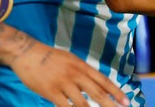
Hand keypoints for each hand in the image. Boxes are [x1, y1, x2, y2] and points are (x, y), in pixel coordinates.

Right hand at [10, 41, 127, 105]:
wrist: (28, 53)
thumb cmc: (51, 58)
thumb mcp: (72, 60)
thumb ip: (83, 72)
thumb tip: (94, 84)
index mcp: (82, 66)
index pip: (103, 81)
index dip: (116, 92)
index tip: (126, 102)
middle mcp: (76, 75)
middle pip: (97, 93)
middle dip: (110, 104)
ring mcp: (63, 83)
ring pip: (82, 103)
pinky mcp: (51, 92)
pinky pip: (65, 106)